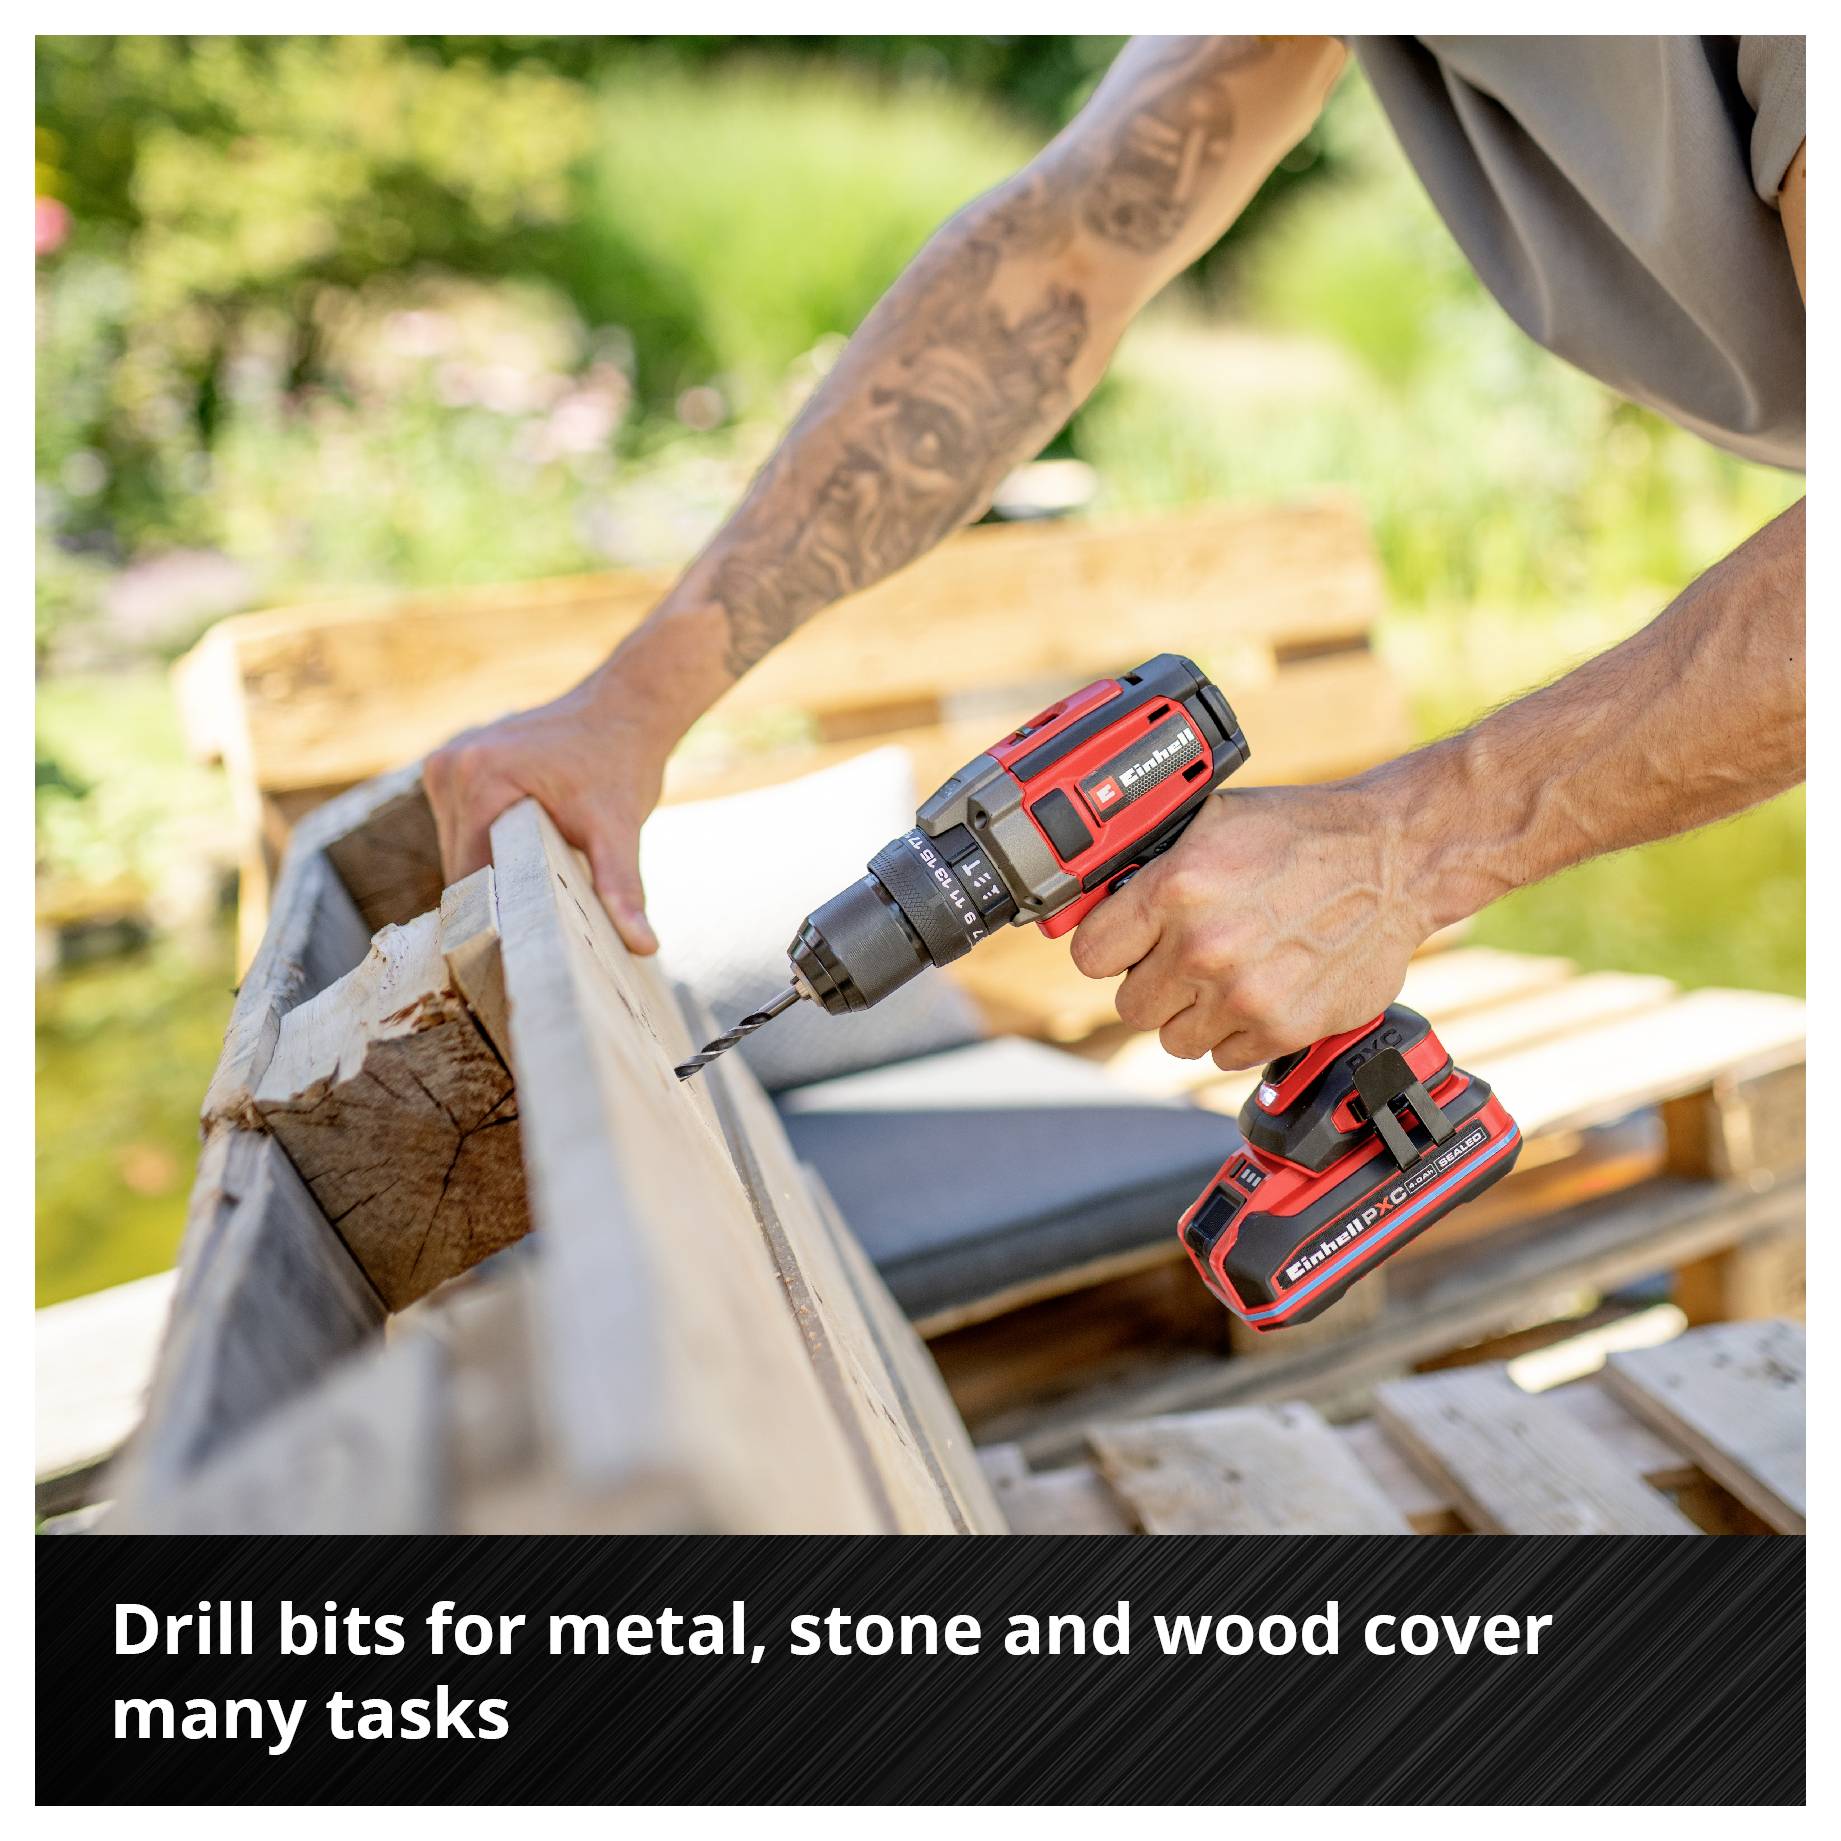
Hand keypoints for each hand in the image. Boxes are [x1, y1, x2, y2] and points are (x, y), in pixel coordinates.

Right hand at [425, 669, 668, 954]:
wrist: (623, 708)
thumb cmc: (621, 762)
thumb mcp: (619, 830)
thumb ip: (621, 888)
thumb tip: (643, 947)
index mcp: (478, 778)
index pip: (468, 874)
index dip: (496, 914)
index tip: (521, 949)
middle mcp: (450, 766)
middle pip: (458, 863)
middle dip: (497, 892)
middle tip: (538, 925)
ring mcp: (446, 762)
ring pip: (457, 847)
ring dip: (491, 868)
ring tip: (534, 886)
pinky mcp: (452, 764)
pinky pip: (461, 824)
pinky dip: (489, 843)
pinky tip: (524, 853)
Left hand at [1068, 782, 1431, 1069]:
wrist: (1395, 859)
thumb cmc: (1303, 834)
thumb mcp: (1212, 821)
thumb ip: (1150, 863)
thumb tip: (1097, 894)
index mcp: (1175, 890)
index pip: (1091, 955)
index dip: (1108, 949)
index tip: (1124, 947)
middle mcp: (1204, 948)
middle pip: (1130, 1005)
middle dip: (1153, 983)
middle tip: (1186, 959)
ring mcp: (1244, 995)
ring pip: (1174, 1039)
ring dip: (1193, 1014)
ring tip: (1228, 975)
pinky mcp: (1284, 1028)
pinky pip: (1224, 1057)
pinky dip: (1237, 1033)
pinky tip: (1261, 991)